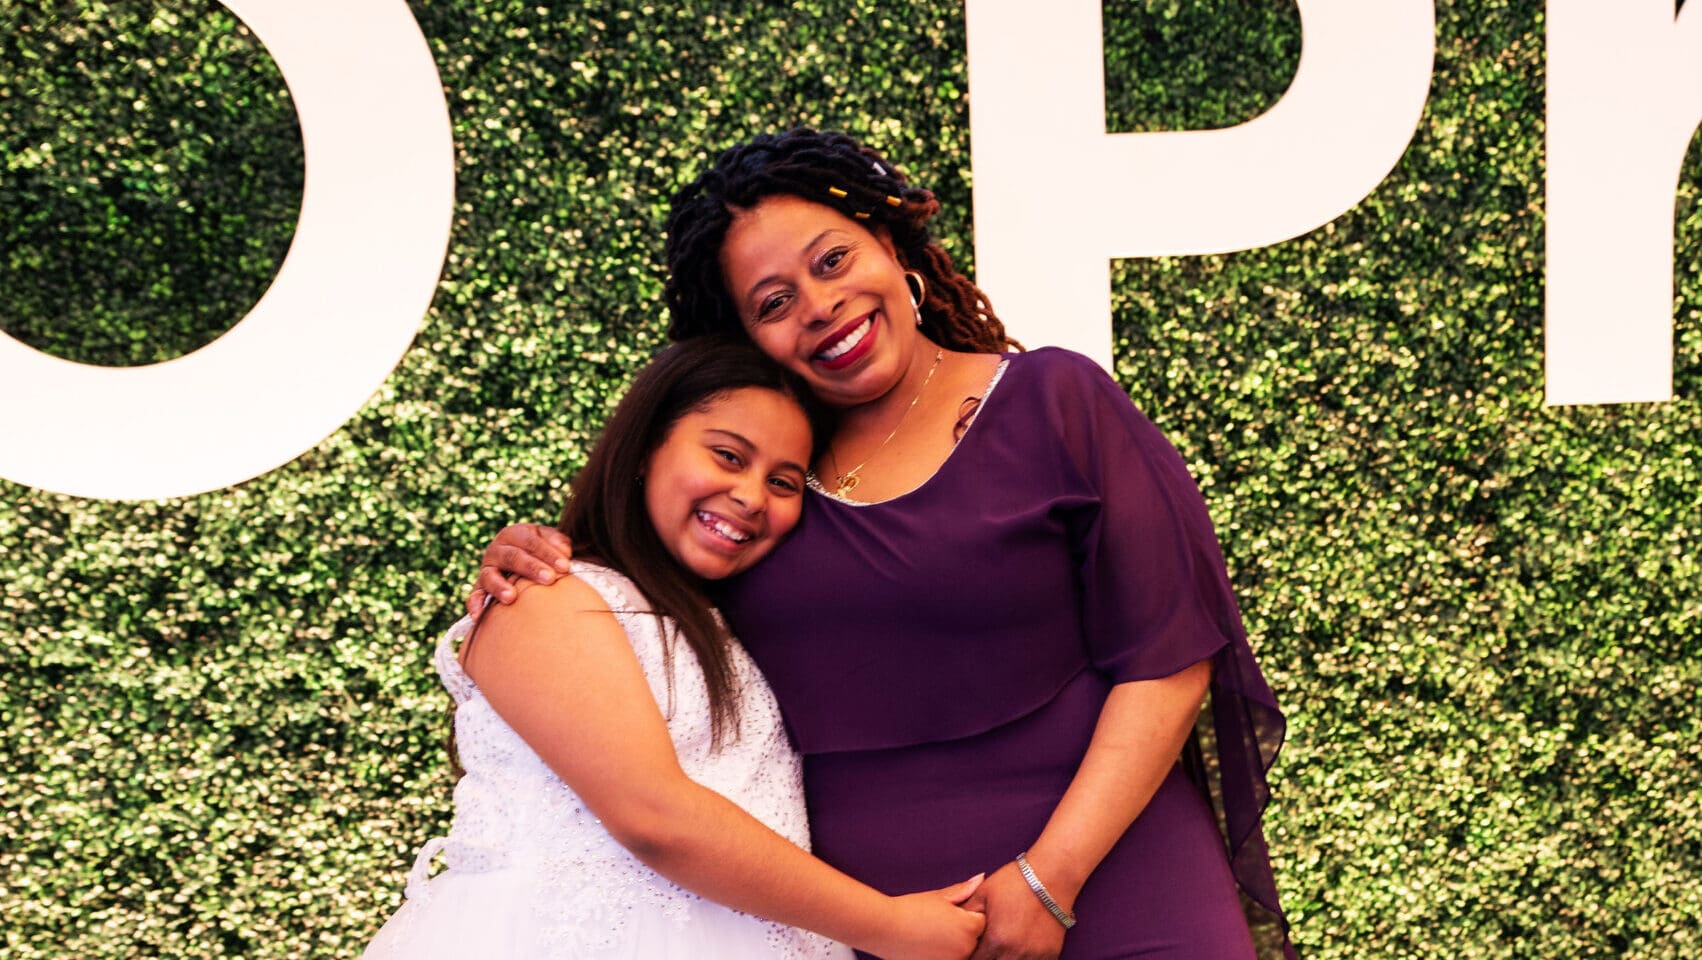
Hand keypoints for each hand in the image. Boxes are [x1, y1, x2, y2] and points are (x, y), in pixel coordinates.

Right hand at [465, 523, 574, 618]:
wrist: (522, 560)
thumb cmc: (541, 551)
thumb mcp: (549, 540)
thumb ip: (558, 542)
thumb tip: (565, 551)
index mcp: (514, 534)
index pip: (531, 541)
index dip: (548, 553)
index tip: (565, 566)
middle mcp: (497, 549)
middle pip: (512, 557)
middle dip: (531, 567)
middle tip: (550, 579)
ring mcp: (487, 569)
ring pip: (490, 575)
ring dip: (500, 586)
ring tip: (511, 598)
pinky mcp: (480, 587)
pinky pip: (475, 596)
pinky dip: (475, 604)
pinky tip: (478, 615)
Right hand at [867, 874, 986, 959]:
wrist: (883, 928)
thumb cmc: (909, 910)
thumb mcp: (938, 897)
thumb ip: (963, 890)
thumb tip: (981, 878)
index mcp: (968, 927)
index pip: (980, 922)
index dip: (966, 916)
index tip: (947, 915)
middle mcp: (966, 948)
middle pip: (974, 940)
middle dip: (962, 933)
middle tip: (937, 926)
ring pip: (962, 953)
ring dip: (952, 947)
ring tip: (931, 936)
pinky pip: (949, 959)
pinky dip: (941, 954)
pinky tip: (926, 946)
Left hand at [963, 861, 1067, 959]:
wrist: (1051, 874)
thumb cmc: (1015, 881)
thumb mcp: (983, 894)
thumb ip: (965, 914)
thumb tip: (952, 930)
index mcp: (996, 940)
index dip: (971, 958)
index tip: (972, 951)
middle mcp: (1016, 953)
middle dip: (989, 959)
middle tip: (986, 951)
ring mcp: (1035, 955)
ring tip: (1001, 950)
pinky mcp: (1051, 953)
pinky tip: (1018, 952)